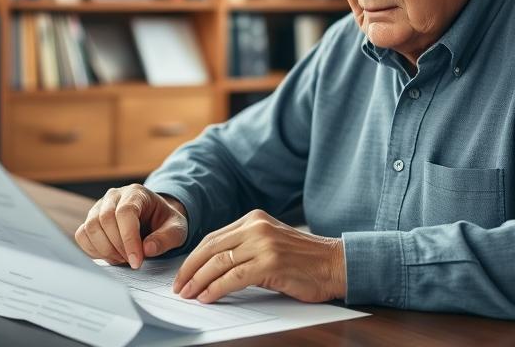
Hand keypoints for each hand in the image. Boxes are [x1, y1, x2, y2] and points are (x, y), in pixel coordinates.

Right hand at [74, 184, 187, 268]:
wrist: (155, 219)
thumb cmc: (165, 223)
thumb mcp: (177, 229)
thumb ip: (166, 238)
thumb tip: (147, 249)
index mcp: (137, 193)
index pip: (125, 213)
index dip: (129, 239)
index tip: (137, 261)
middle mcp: (114, 196)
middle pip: (105, 220)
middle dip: (118, 247)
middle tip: (132, 261)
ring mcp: (99, 207)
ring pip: (90, 228)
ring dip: (105, 250)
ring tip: (123, 259)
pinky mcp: (90, 220)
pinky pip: (82, 235)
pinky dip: (94, 250)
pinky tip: (112, 256)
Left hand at [173, 209, 344, 303]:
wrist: (335, 264)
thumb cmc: (305, 260)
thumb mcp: (271, 242)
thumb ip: (246, 245)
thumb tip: (213, 266)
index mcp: (255, 218)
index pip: (214, 237)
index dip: (194, 257)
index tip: (183, 273)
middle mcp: (257, 227)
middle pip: (211, 248)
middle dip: (190, 269)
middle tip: (178, 286)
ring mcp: (264, 244)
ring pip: (219, 263)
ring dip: (199, 281)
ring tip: (189, 294)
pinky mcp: (270, 263)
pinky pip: (234, 277)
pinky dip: (216, 289)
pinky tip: (207, 297)